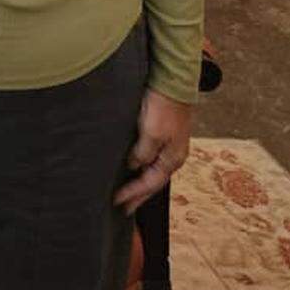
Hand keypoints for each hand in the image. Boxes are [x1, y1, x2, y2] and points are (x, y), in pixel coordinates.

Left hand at [114, 89, 192, 214]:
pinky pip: (152, 159)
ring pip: (153, 171)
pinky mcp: (165, 135)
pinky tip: (135, 169)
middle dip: (139, 195)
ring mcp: (170, 146)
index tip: (116, 201)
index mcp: (172, 158)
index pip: (150, 183)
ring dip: (141, 183)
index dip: (133, 193)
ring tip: (128, 194)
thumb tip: (134, 167)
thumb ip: (142, 153)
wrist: (173, 82)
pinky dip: (143, 168)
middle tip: (124, 208)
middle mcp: (173, 155)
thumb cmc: (163, 106)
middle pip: (154, 181)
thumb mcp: (151, 133)